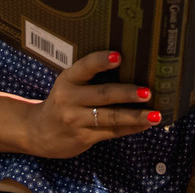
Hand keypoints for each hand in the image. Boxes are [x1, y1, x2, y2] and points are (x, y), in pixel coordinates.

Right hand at [26, 50, 160, 158]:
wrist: (38, 132)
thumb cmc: (63, 100)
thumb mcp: (69, 84)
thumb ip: (90, 77)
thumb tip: (130, 66)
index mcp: (68, 79)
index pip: (85, 67)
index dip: (101, 61)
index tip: (119, 56)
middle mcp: (70, 99)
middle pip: (103, 95)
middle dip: (127, 93)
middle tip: (148, 92)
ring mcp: (76, 121)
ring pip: (111, 117)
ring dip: (136, 116)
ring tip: (155, 115)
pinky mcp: (84, 138)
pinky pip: (112, 132)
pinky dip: (131, 128)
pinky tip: (146, 124)